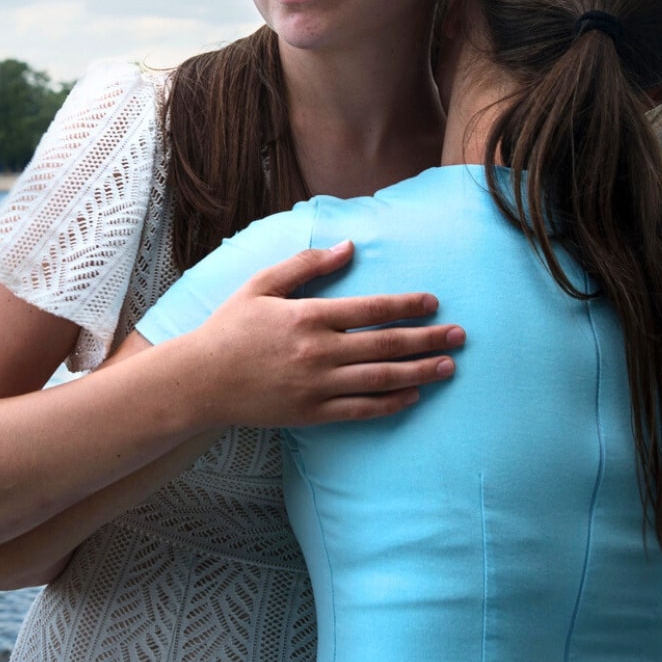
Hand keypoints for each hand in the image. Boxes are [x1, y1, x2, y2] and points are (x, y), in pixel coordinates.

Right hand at [165, 240, 463, 429]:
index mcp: (308, 317)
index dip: (407, 305)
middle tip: (459, 335)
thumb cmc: (230, 328)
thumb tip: (348, 247)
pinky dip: (391, 403)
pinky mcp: (312, 414)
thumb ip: (306, 265)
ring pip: (381, 379)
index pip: (371, 309)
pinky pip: (362, 410)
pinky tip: (413, 395)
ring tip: (449, 366)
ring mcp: (317, 386)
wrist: (201, 381)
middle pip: (386, 344)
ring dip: (420, 372)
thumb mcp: (262, 285)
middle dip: (427, 339)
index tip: (433, 303)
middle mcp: (318, 352)